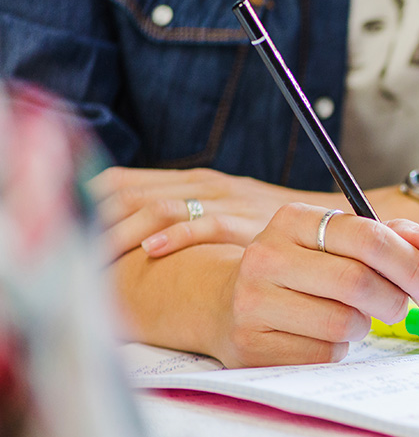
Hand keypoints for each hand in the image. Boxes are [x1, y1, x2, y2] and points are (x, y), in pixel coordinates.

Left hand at [89, 166, 342, 260]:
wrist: (336, 225)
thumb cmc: (279, 229)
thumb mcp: (230, 215)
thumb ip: (193, 218)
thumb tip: (141, 239)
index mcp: (193, 180)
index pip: (122, 182)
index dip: (88, 203)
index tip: (64, 230)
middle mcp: (204, 184)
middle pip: (130, 192)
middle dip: (93, 220)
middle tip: (68, 250)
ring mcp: (225, 200)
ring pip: (158, 207)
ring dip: (123, 232)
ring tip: (97, 256)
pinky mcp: (247, 220)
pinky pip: (204, 224)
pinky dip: (174, 236)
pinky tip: (152, 252)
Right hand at [212, 203, 418, 367]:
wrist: (226, 304)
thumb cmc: (302, 271)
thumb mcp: (340, 244)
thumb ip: (392, 239)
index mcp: (293, 220)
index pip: (367, 236)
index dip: (410, 263)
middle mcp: (266, 256)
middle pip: (357, 282)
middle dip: (394, 299)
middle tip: (401, 306)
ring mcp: (253, 302)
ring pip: (342, 322)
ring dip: (362, 326)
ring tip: (350, 317)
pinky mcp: (252, 345)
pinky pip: (323, 353)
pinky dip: (338, 349)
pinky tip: (322, 336)